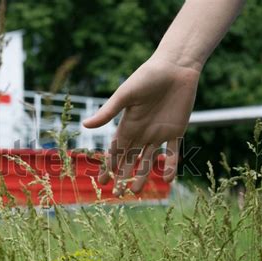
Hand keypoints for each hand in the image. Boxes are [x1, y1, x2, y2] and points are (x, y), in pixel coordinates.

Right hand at [82, 55, 199, 195]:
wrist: (176, 67)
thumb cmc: (147, 76)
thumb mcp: (125, 95)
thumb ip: (108, 112)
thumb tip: (85, 125)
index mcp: (127, 125)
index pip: (116, 151)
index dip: (108, 166)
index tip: (103, 182)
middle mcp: (141, 132)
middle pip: (130, 159)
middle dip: (122, 175)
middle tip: (118, 193)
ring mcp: (159, 133)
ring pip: (148, 160)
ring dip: (142, 175)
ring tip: (135, 192)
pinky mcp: (176, 131)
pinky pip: (173, 152)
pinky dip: (170, 165)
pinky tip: (167, 179)